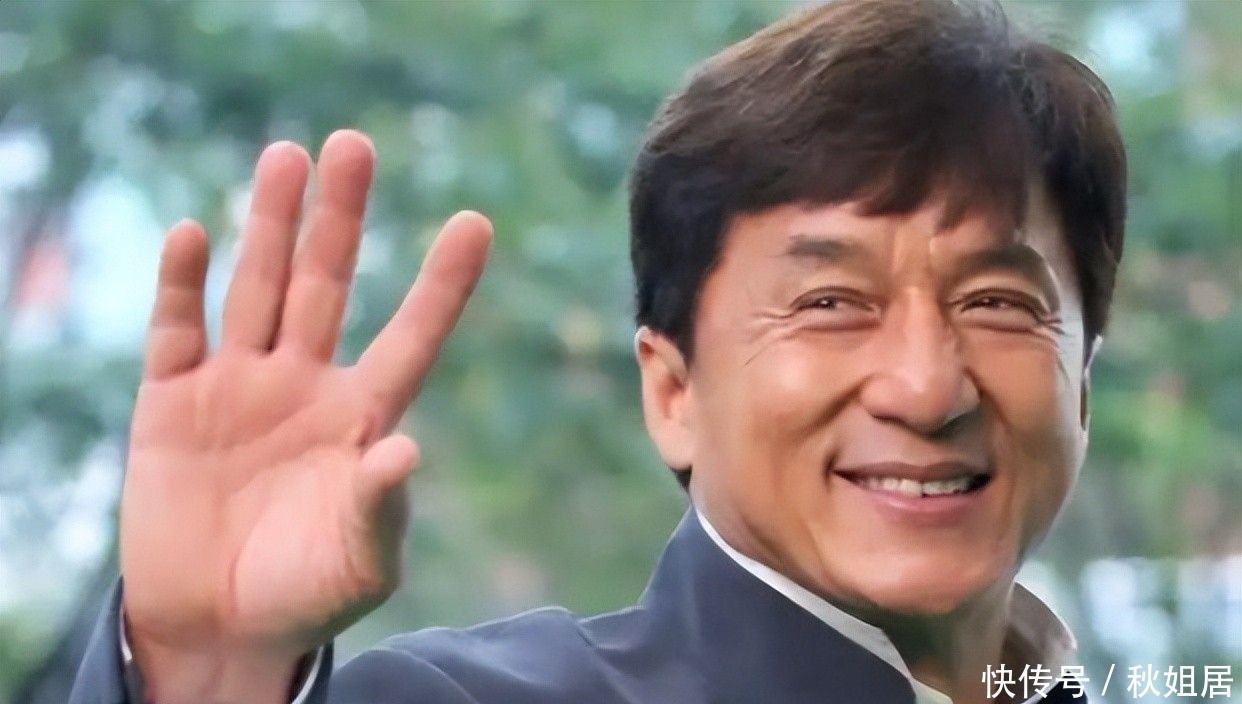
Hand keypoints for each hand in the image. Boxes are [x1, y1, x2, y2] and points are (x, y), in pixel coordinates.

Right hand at [119, 130, 491, 702]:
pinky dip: (182, 285)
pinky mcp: (172, 403)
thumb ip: (380, 506)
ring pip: (257, 289)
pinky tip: (194, 235)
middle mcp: (305, 385)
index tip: (476, 222)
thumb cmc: (308, 595)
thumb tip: (405, 448)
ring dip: (268, 226)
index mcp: (363, 416)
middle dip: (339, 219)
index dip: (442, 283)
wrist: (220, 628)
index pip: (412, 336)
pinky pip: (176, 332)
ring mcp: (238, 386)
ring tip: (286, 156)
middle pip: (327, 285)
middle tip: (354, 146)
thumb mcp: (361, 561)